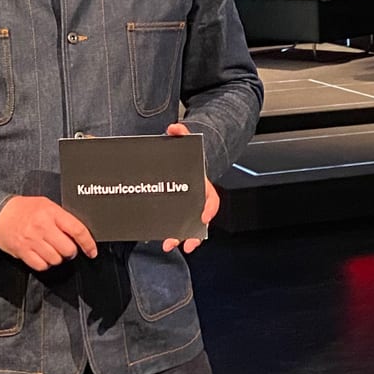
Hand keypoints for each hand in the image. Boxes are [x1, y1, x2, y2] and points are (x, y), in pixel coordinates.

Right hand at [0, 196, 96, 271]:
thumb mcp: (46, 205)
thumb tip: (80, 233)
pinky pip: (42, 265)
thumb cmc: (25, 209)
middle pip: (68, 249)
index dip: (88, 243)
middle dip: (70, 252)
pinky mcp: (23, 251)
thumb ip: (62, 218)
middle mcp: (43, 226)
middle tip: (65, 248)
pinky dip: (44, 264)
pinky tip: (42, 255)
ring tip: (51, 250)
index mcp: (52, 212)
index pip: (77, 230)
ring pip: (56, 259)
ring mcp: (32, 240)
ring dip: (57, 258)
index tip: (92, 251)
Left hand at [162, 123, 218, 253]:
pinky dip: (171, 235)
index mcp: (204, 185)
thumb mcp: (183, 141)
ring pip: (189, 227)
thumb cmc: (186, 155)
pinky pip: (178, 226)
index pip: (211, 199)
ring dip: (180, 238)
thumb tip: (174, 128)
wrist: (183, 163)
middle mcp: (198, 199)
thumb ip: (180, 132)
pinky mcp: (178, 212)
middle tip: (184, 242)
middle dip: (193, 232)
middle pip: (200, 220)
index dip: (209, 209)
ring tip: (168, 245)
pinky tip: (162, 240)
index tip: (203, 217)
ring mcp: (189, 208)